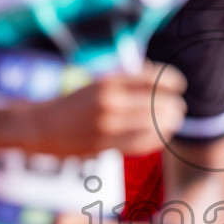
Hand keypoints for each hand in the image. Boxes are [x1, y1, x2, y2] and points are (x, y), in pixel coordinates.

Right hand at [19, 66, 186, 157]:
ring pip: (152, 125)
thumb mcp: (100, 82)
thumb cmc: (77, 102)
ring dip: (169, 124)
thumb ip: (129, 80)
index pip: (152, 78)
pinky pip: (140, 143)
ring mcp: (107, 125)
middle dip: (173, 105)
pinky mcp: (105, 145)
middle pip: (157, 102)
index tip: (179, 85)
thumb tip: (163, 79)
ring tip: (175, 121)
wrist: (44, 126)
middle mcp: (109, 101)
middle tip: (179, 107)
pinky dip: (156, 139)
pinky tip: (161, 136)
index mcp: (109, 81)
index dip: (173, 82)